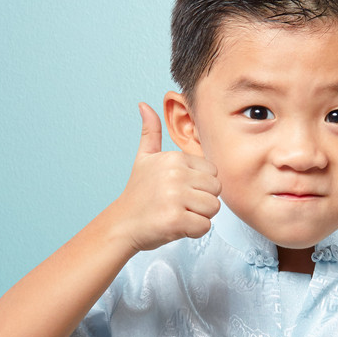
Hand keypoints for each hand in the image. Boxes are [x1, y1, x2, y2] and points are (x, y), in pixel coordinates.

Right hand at [111, 102, 221, 252]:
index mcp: (174, 158)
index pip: (212, 172)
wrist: (121, 224)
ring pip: (213, 208)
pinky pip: (204, 227)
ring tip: (177, 213)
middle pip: (216, 190)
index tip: (180, 190)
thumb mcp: (143, 158)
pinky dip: (193, 231)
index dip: (200, 185)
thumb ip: (150, 132)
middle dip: (202, 201)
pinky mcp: (176, 219)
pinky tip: (175, 225)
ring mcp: (176, 197)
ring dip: (199, 216)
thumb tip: (144, 105)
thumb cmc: (138, 194)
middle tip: (179, 204)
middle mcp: (176, 174)